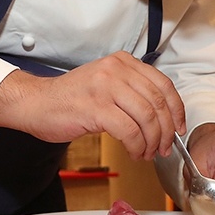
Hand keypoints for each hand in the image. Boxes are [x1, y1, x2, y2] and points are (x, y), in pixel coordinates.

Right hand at [0, 50, 186, 160]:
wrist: (36, 103)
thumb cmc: (69, 98)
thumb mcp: (105, 83)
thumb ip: (131, 90)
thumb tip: (162, 116)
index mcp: (121, 61)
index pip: (163, 84)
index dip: (176, 110)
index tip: (178, 127)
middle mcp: (115, 69)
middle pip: (158, 103)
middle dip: (167, 131)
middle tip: (164, 147)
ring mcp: (105, 87)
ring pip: (147, 118)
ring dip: (152, 142)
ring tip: (146, 153)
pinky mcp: (96, 108)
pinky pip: (130, 131)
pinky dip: (137, 146)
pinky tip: (133, 152)